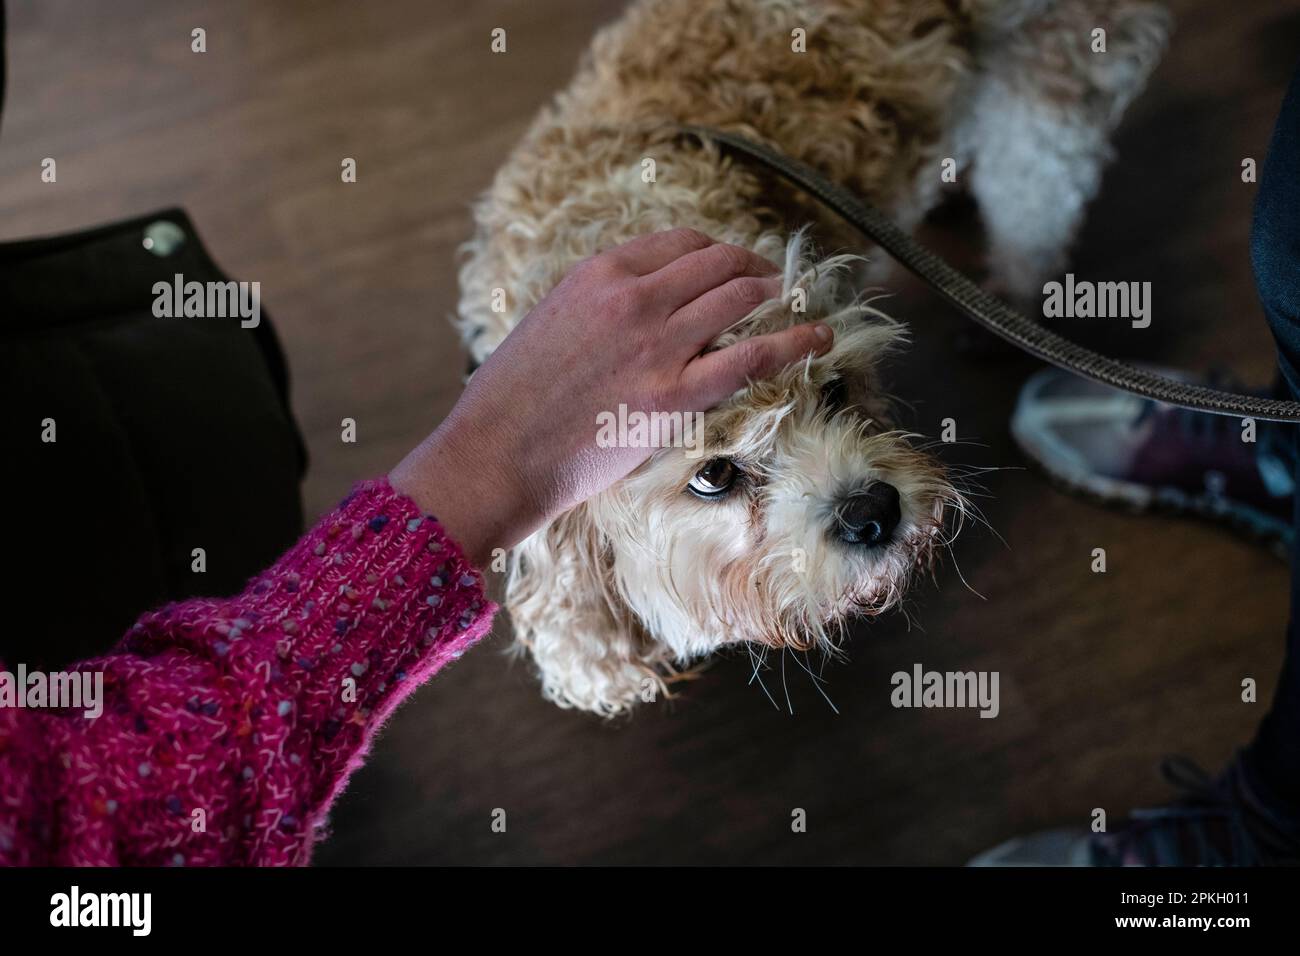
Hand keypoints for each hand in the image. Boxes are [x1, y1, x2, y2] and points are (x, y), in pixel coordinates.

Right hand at [391, 228, 832, 565]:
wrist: (495, 454)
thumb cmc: (510, 401)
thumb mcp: (549, 325)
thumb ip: (597, 309)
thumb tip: (635, 314)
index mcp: (598, 274)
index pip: (679, 243)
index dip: (715, 251)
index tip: (728, 263)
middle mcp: (634, 298)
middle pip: (718, 262)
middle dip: (751, 266)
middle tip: (769, 279)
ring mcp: (659, 345)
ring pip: (740, 296)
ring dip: (773, 293)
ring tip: (790, 299)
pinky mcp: (676, 396)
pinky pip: (752, 357)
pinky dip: (794, 341)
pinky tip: (818, 338)